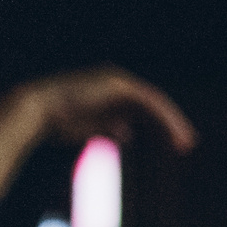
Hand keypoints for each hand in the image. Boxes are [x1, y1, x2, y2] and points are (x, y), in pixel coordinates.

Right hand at [0, 66, 197, 199]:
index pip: (143, 109)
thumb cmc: (58, 121)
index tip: (174, 144)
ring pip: (154, 104)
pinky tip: (173, 134)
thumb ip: (109, 126)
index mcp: (110, 93)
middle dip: (171, 125)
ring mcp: (117, 81)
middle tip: (187, 145)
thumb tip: (127, 132)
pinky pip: (148, 102)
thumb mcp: (90, 127)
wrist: (39, 110)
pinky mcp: (118, 85)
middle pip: (152, 105)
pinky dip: (163, 118)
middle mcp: (116, 83)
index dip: (160, 125)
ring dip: (172, 123)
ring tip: (185, 143)